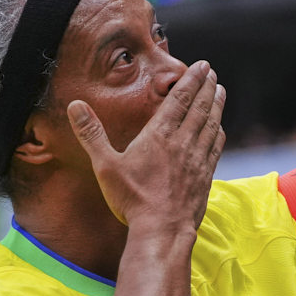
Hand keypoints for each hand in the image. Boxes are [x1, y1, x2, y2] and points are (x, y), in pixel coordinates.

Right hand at [67, 61, 225, 235]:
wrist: (162, 230)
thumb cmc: (132, 198)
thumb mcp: (105, 165)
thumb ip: (91, 133)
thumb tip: (75, 106)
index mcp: (159, 135)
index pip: (179, 100)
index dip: (191, 80)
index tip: (202, 66)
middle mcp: (182, 143)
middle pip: (199, 108)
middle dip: (206, 87)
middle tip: (212, 72)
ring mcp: (197, 160)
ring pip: (211, 125)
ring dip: (216, 106)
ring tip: (220, 91)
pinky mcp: (205, 177)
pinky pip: (215, 148)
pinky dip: (218, 133)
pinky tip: (219, 129)